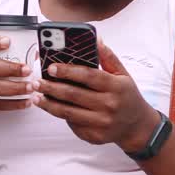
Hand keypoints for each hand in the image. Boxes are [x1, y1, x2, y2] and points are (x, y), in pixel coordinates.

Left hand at [36, 40, 159, 149]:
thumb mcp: (123, 74)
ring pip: (68, 112)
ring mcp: (101, 122)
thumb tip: (95, 38)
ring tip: (37, 95)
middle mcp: (109, 105)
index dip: (68, 71)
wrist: (137, 126)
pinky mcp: (94, 135)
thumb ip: (107, 57)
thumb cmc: (127, 96)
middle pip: (74, 95)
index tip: (51, 67)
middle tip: (37, 81)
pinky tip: (51, 107)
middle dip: (51, 87)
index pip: (88, 76)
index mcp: (116, 87)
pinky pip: (72, 124)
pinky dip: (60, 115)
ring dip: (49, 103)